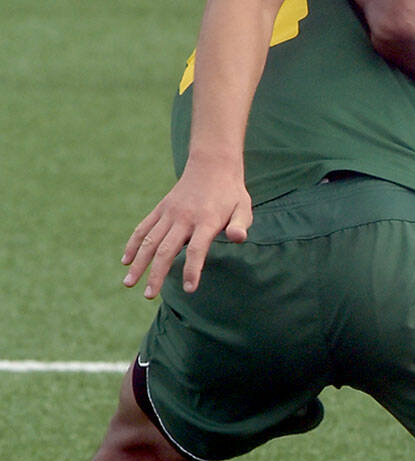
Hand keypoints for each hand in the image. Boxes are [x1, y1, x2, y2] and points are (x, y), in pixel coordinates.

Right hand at [122, 158, 251, 300]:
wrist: (212, 165)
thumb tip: (239, 238)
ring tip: (128, 284)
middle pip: (167, 249)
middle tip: (149, 295)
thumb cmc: (230, 193)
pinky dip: (133, 244)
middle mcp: (184, 218)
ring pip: (150, 241)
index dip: (193, 269)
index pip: (197, 249)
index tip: (189, 289)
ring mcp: (169, 213)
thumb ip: (241, 224)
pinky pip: (143, 228)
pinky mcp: (161, 209)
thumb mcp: (244, 207)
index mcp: (206, 220)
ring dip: (138, 263)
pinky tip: (125, 261)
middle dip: (157, 274)